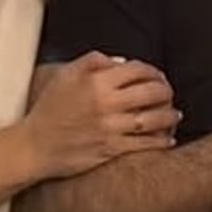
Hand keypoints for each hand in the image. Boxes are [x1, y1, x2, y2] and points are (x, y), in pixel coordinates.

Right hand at [21, 51, 179, 178]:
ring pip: (152, 120)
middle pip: (151, 93)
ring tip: (175, 114)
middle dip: (166, 91)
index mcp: (97, 83)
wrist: (35, 146)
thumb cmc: (50, 108)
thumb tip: (121, 62)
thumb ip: (93, 62)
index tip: (156, 75)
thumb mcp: (65, 75)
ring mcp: (110, 129)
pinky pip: (143, 145)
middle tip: (168, 93)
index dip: (152, 71)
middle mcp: (107, 105)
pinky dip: (160, 141)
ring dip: (169, 116)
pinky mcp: (110, 150)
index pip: (137, 70)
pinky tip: (168, 139)